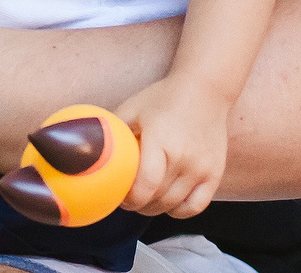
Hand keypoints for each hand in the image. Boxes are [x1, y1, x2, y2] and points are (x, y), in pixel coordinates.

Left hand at [114, 73, 233, 218]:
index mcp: (160, 141)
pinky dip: (179, 210)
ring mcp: (202, 168)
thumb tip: (86, 147)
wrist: (205, 90)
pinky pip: (195, 206)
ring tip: (144, 199)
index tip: (118, 197)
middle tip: (127, 198)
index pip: (145, 186)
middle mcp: (184, 158)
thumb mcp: (132, 108)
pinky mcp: (215, 174)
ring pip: (173, 205)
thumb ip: (112, 130)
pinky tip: (167, 202)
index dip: (129, 199)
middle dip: (138, 205)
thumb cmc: (163, 98)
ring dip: (155, 208)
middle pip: (157, 199)